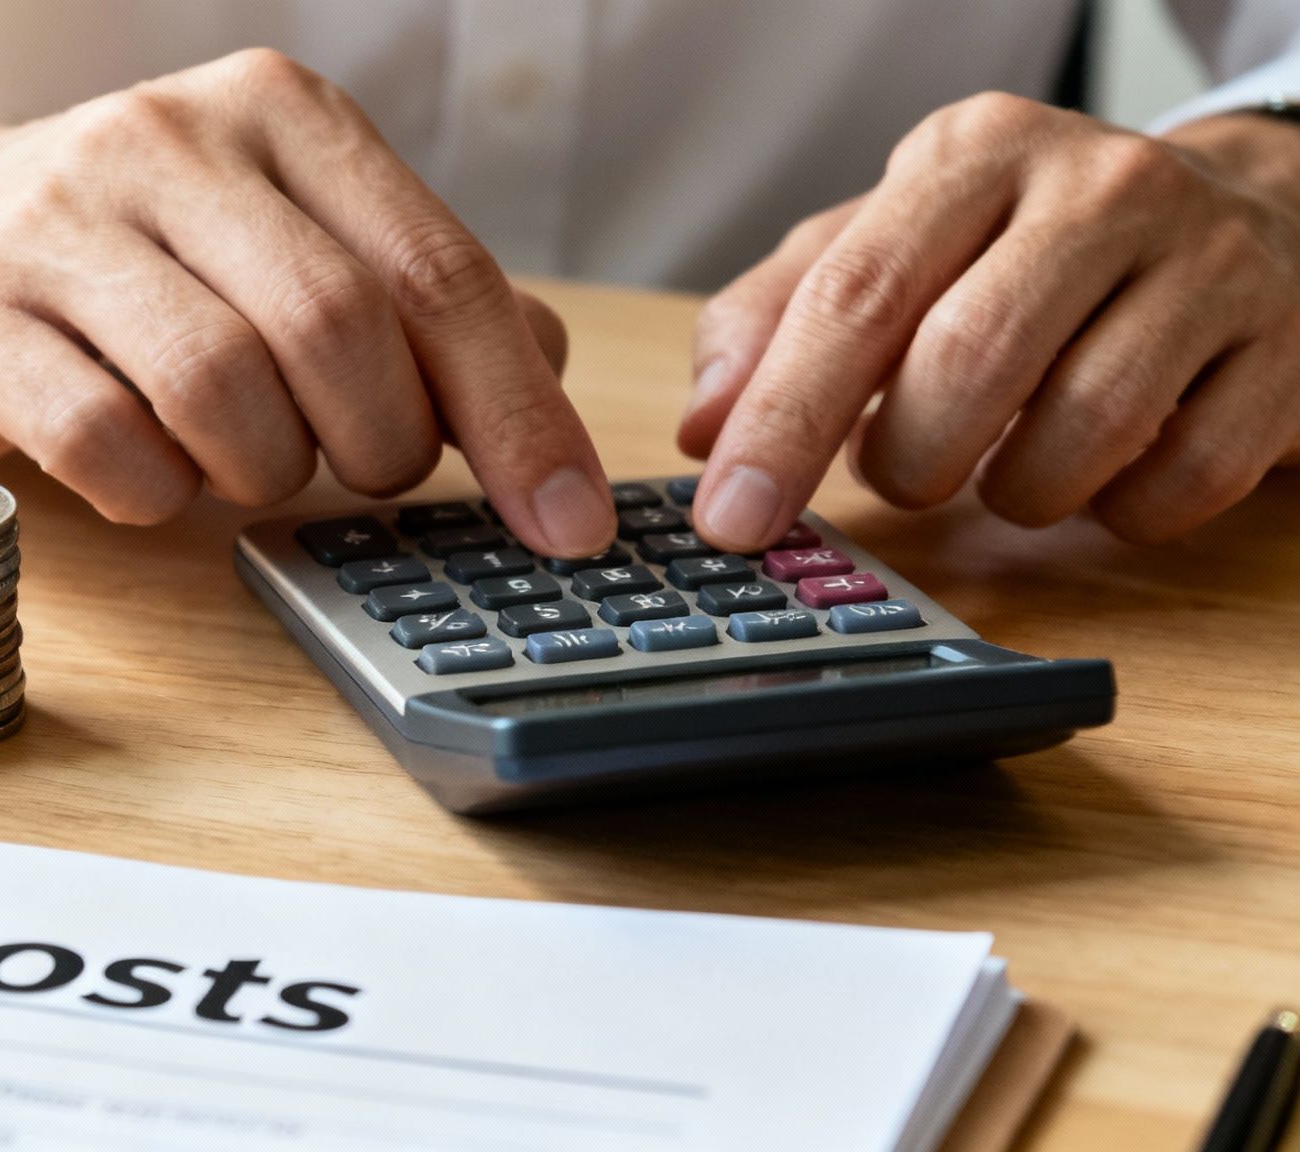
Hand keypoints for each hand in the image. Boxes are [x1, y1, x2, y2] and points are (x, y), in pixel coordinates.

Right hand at [0, 59, 614, 556]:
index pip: (435, 270)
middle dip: (376, 442)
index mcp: (274, 112)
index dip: (516, 414)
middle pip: (336, 328)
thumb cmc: (132, 257)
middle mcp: (165, 139)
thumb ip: (415, 298)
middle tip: (361, 470)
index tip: (567, 523)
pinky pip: (105, 444)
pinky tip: (146, 472)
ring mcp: (53, 226)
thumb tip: (546, 370)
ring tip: (238, 458)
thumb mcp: (283, 240)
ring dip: (259, 468)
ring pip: (222, 388)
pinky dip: (154, 492)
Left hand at [679, 93, 1299, 549]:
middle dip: (908, 460)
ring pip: (1078, 432)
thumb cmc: (1028, 249)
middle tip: (903, 473)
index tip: (731, 517)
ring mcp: (1208, 262)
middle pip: (965, 363)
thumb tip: (701, 425)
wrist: (1255, 218)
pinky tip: (1106, 467)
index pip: (856, 295)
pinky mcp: (1283, 350)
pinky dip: (1117, 510)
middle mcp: (1097, 187)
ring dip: (1014, 491)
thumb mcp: (893, 247)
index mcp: (973, 154)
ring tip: (1009, 459)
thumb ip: (778, 320)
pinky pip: (1178, 480)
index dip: (783, 419)